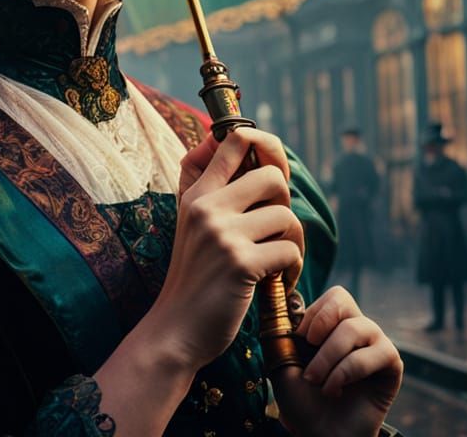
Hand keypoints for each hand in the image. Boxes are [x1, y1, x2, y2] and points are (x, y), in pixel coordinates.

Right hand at [144, 128, 303, 372]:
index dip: (264, 144)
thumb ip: (207, 182)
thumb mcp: (189, 220)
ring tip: (277, 260)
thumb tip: (221, 139)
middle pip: (272, 176)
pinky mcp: (241, 263)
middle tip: (274, 229)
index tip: (270, 170)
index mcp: (197, 192)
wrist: (176, 327)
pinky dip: (290, 269)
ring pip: (285, 215)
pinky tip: (276, 281)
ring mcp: (222, 234)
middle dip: (284, 204)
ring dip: (291, 241)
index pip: (233, 140)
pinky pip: (289, 250)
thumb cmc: (193, 273)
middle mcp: (208, 206)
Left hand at [274, 286, 401, 436]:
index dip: (314, 313)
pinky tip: (334, 390)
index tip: (300, 338)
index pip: (333, 295)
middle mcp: (357, 328)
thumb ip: (279, 324)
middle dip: (320, 326)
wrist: (319, 433)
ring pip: (354, 328)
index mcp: (334, 323)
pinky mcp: (391, 364)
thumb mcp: (282, 356)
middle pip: (344, 299)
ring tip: (317, 381)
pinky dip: (346, 371)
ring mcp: (376, 344)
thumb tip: (271, 288)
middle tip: (308, 350)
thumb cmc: (301, 397)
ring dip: (329, 356)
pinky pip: (375, 354)